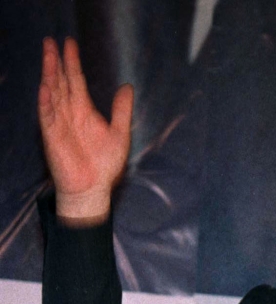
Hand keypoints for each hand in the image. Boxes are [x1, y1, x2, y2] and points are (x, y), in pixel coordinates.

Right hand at [38, 37, 132, 221]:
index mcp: (84, 111)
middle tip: (52, 41)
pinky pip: (48, 116)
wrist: (94, 188)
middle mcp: (69, 113)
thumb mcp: (120, 132)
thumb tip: (126, 86)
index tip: (69, 43)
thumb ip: (122, 109)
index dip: (72, 62)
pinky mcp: (53, 137)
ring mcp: (59, 123)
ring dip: (50, 75)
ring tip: (48, 55)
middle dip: (57, 62)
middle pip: (61, 82)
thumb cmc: (105, 164)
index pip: (76, 81)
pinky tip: (46, 87)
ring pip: (52, 93)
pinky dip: (46, 102)